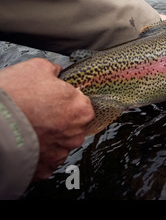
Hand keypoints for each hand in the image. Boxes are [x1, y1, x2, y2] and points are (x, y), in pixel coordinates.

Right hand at [0, 58, 93, 179]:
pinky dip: (36, 153)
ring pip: (59, 143)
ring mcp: (60, 153)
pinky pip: (45, 159)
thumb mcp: (37, 68)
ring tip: (28, 127)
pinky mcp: (44, 168)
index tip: (53, 99)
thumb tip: (56, 73)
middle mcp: (75, 133)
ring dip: (48, 137)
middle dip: (58, 119)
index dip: (66, 100)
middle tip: (38, 112)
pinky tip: (25, 141)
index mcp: (80, 109)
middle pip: (73, 125)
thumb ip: (55, 71)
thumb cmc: (12, 97)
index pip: (82, 104)